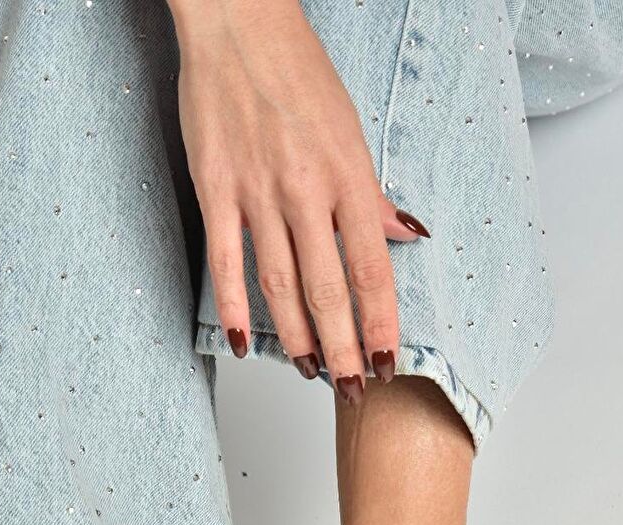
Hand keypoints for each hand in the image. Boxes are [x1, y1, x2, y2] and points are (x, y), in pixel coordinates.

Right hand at [169, 0, 429, 399]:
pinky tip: (244, 344)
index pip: (372, 270)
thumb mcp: (351, 131)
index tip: (389, 362)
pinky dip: (233, 309)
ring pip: (281, 286)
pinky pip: (226, 263)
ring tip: (310, 372)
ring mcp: (257, 193)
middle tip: (352, 390)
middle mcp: (305, 191)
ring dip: (297, 338)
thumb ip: (372, 194)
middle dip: (344, 349)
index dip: (382, 324)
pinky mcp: (216, 191)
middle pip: (329, 291)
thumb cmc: (298, 72)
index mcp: (347, 177)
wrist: (237, 23)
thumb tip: (406, 235)